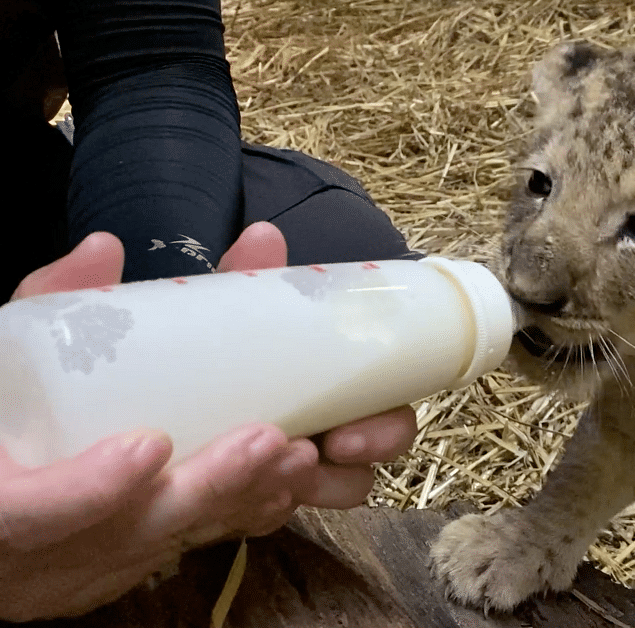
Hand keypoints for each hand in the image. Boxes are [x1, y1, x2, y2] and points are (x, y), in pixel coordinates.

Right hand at [0, 224, 415, 620]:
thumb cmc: (3, 423)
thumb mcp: (6, 365)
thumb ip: (48, 308)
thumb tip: (104, 247)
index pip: (31, 513)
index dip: (90, 489)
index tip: (148, 445)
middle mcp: (41, 553)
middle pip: (130, 530)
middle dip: (210, 485)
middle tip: (270, 438)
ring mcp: (87, 567)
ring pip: (174, 542)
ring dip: (244, 499)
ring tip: (302, 454)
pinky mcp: (124, 567)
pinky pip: (189, 546)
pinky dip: (238, 517)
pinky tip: (287, 486)